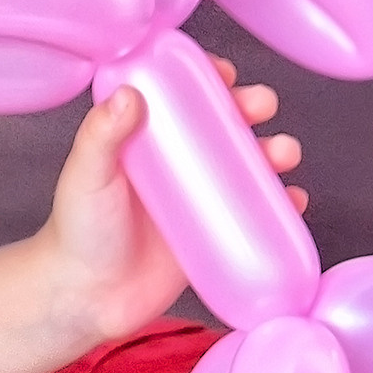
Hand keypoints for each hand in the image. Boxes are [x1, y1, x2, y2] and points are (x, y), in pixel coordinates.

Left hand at [41, 55, 303, 347]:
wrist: (85, 299)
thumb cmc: (76, 232)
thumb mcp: (86, 176)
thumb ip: (100, 135)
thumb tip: (131, 93)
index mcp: (141, 140)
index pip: (178, 97)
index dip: (205, 79)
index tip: (226, 73)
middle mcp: (172, 164)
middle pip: (219, 125)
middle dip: (248, 109)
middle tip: (262, 105)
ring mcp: (194, 200)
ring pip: (244, 166)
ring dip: (272, 152)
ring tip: (284, 153)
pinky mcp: (211, 236)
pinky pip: (254, 215)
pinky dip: (280, 204)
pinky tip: (295, 200)